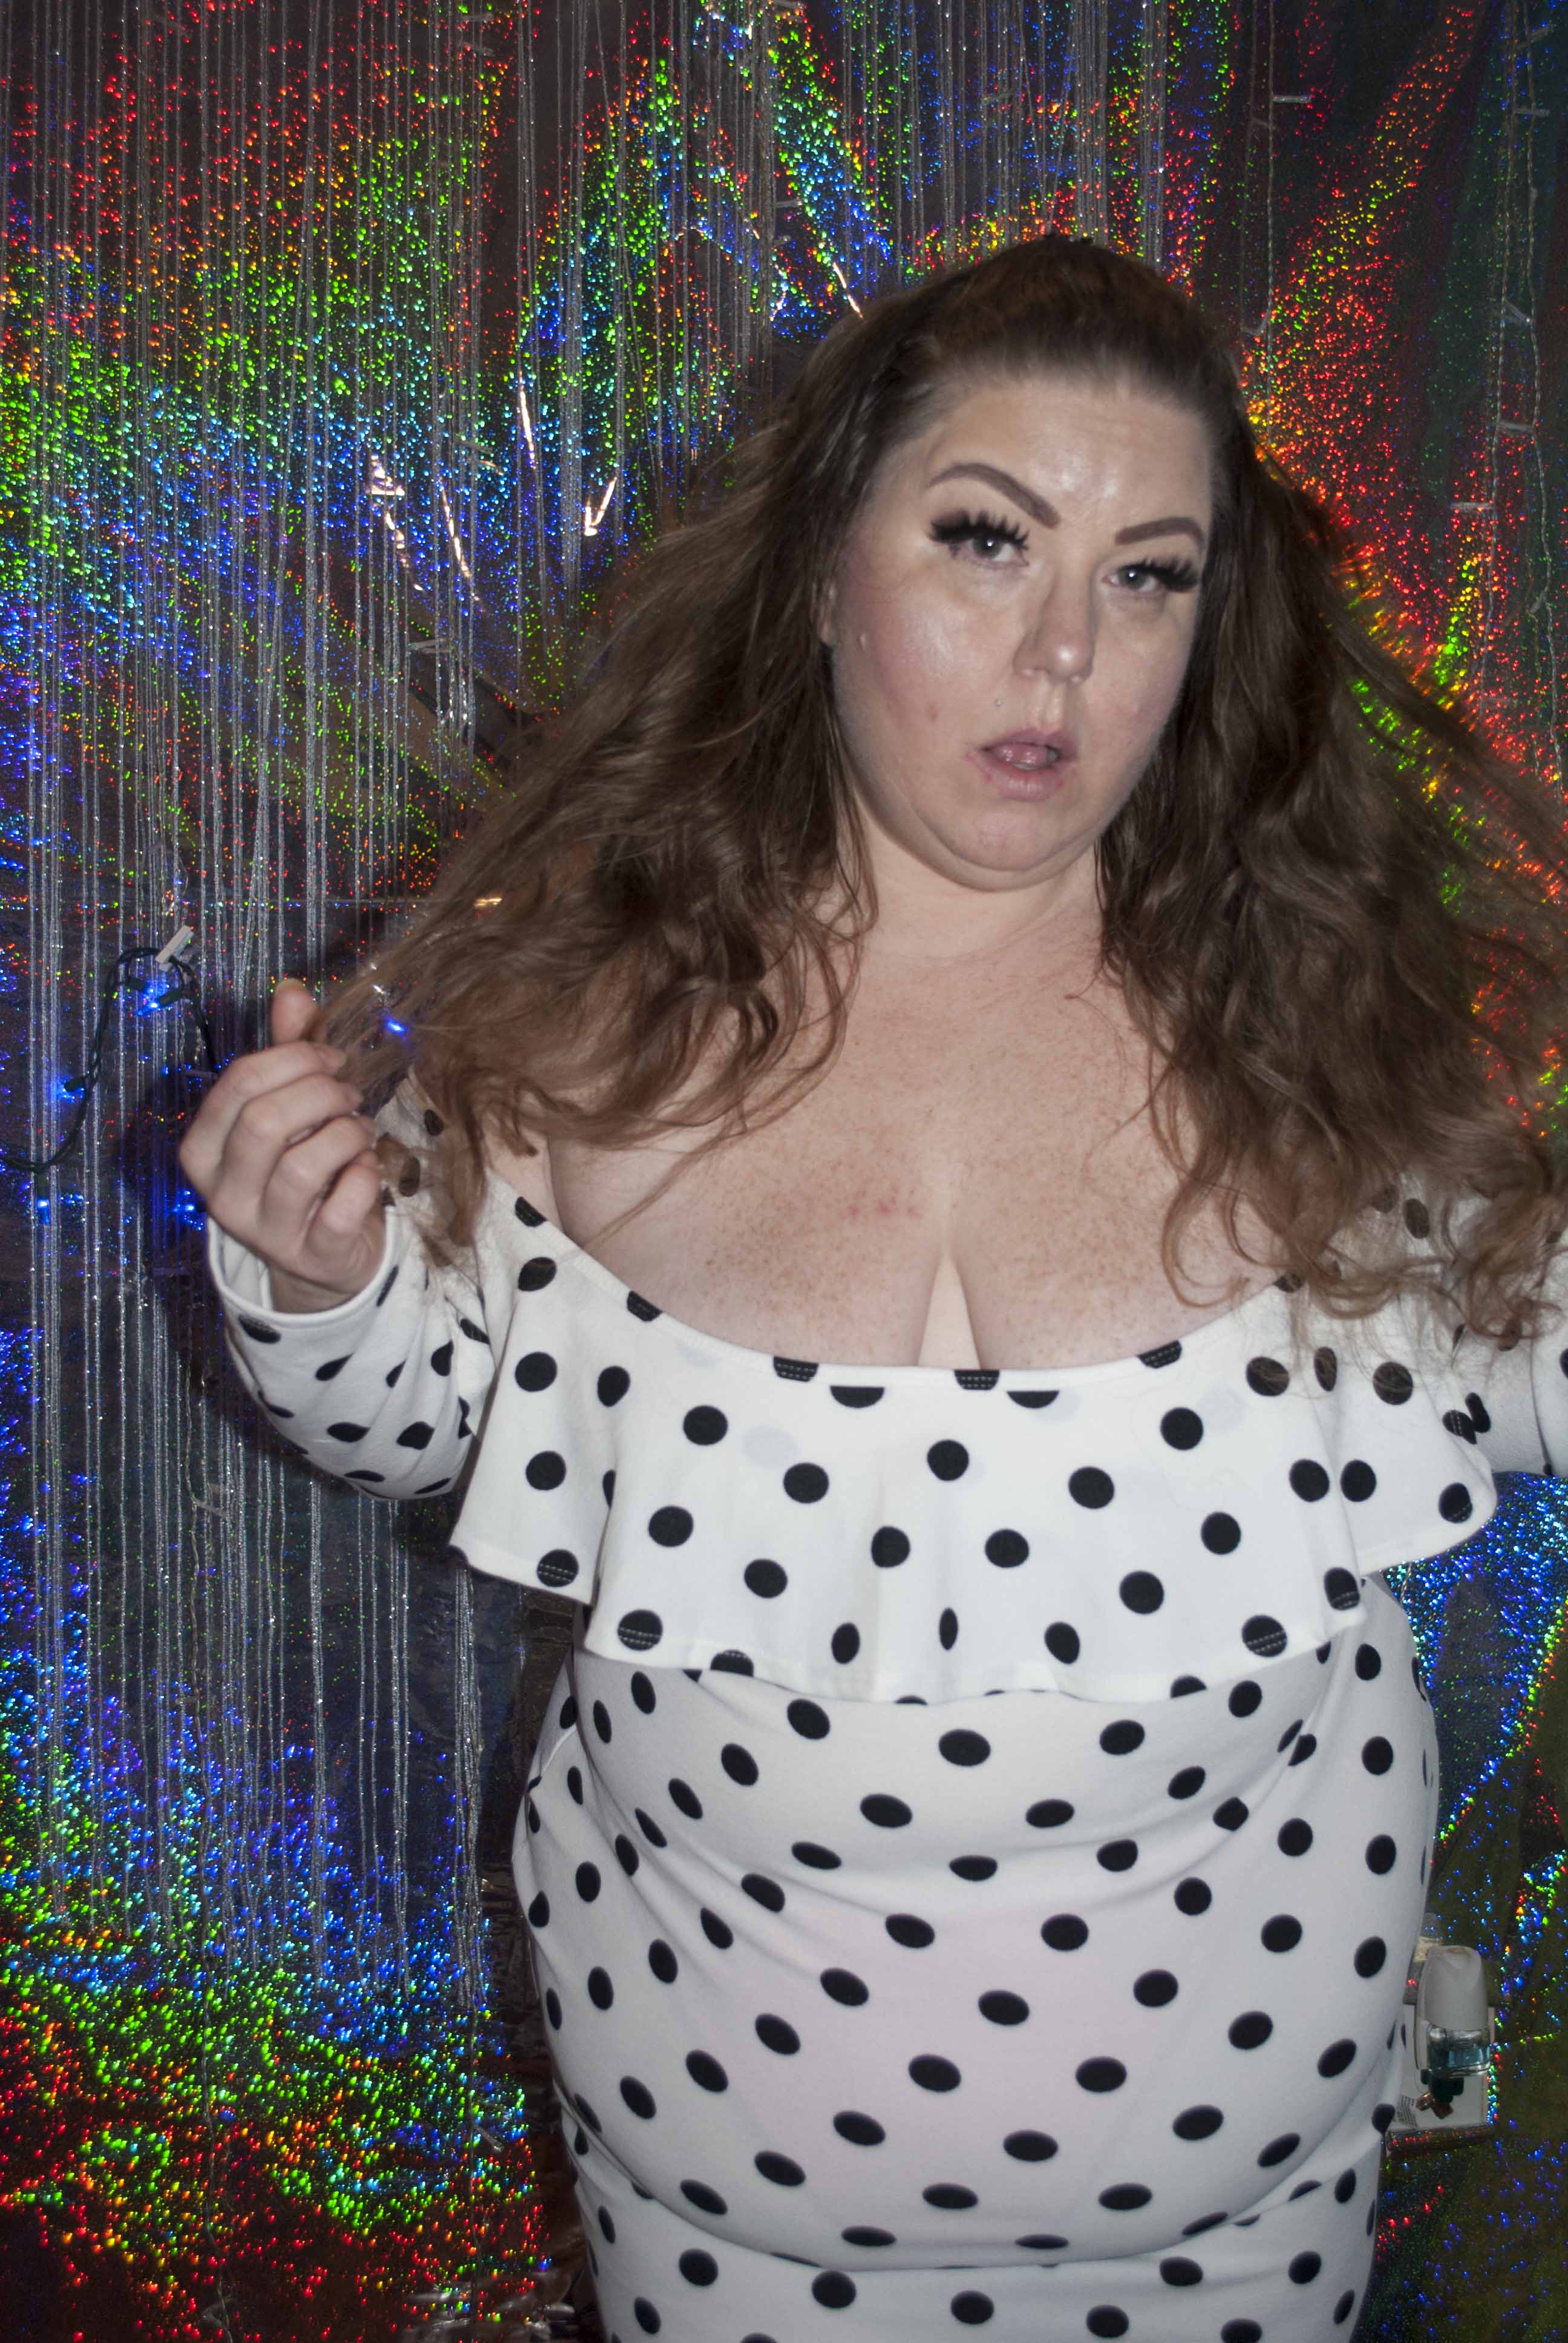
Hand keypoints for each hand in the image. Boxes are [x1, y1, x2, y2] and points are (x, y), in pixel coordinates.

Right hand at [178, 978, 386, 1311]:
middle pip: (265, 1122)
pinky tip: (367, 1169)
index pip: (237, 1085)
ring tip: (360, 1130)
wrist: (322, 1255)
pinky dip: (365, 1178)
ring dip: (346, 1134)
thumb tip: (291, 989)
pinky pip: (342, 1207)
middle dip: (320, 1094)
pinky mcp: (311, 1254)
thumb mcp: (287, 1109)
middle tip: (348, 1094)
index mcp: (202, 1149)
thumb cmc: (301, 1168)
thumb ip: (285, 1053)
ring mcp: (264, 1229)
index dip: (293, 1058)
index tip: (330, 1058)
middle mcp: (223, 1193)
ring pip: (303, 1166)